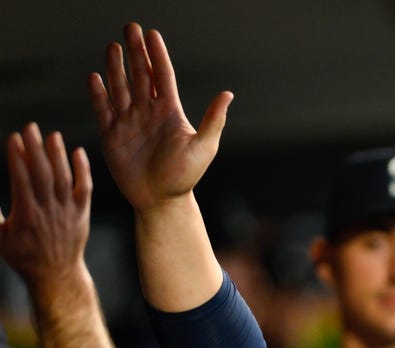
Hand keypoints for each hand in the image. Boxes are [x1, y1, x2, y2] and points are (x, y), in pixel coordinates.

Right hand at [0, 124, 91, 297]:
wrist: (56, 275)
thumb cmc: (23, 256)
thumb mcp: (0, 238)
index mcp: (26, 216)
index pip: (22, 180)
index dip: (18, 158)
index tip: (14, 138)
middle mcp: (48, 212)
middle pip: (43, 175)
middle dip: (36, 149)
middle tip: (31, 127)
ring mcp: (67, 212)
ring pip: (64, 179)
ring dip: (58, 155)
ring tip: (52, 135)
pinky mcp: (82, 214)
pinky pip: (84, 190)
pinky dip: (83, 171)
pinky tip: (78, 152)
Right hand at [89, 22, 232, 213]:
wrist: (161, 201)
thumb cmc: (185, 177)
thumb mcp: (204, 147)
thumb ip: (213, 120)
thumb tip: (228, 94)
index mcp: (170, 112)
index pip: (162, 76)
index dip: (157, 55)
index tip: (152, 34)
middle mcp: (149, 113)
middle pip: (140, 75)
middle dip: (135, 52)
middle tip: (131, 27)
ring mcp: (129, 123)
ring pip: (120, 88)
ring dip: (115, 68)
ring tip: (112, 46)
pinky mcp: (112, 136)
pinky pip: (103, 110)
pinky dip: (98, 94)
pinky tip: (94, 78)